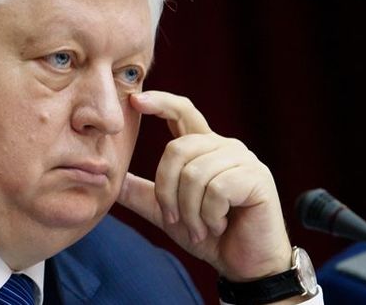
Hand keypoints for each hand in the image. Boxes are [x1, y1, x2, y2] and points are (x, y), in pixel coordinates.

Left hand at [117, 90, 291, 280]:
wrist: (245, 264)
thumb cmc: (209, 236)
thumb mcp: (167, 213)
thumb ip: (142, 193)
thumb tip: (108, 177)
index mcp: (203, 148)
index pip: (182, 112)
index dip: (160, 102)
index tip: (135, 100)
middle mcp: (224, 146)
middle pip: (176, 149)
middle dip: (167, 190)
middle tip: (175, 219)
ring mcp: (243, 160)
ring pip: (194, 173)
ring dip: (190, 210)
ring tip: (200, 228)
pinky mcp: (257, 178)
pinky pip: (216, 189)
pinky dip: (209, 215)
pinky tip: (220, 226)